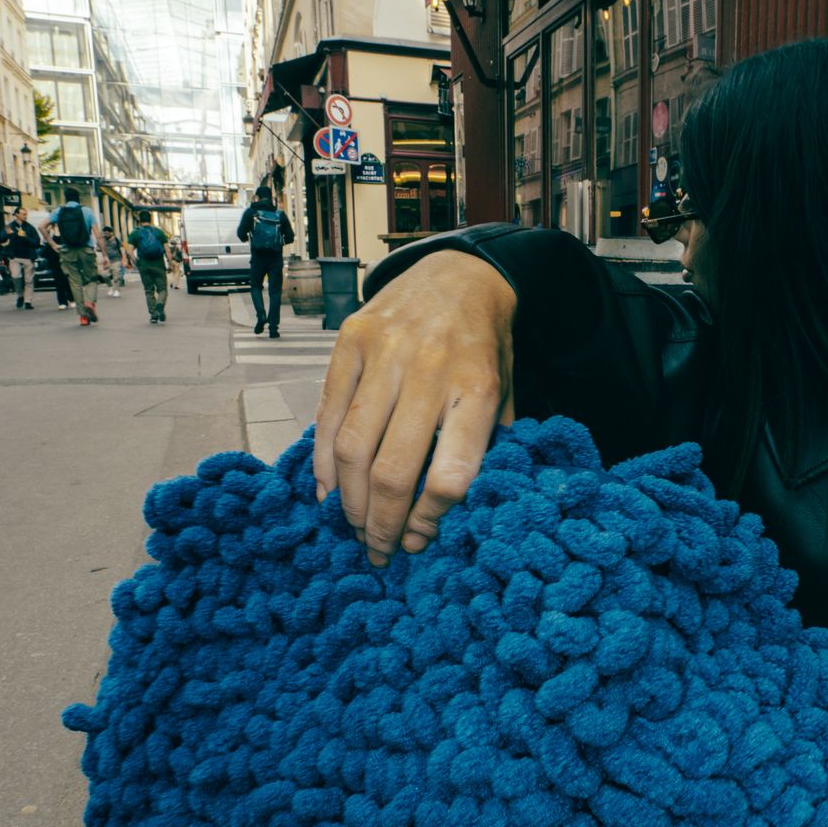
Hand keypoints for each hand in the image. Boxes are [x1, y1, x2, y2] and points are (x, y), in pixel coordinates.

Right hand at [313, 251, 516, 564]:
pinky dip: (322, 462)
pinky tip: (328, 491)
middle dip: (382, 525)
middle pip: (394, 471)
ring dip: (349, 502)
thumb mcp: (505, 396)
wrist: (459, 275)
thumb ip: (485, 449)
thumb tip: (448, 517)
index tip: (421, 540)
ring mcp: (385, 353)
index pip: (451, 475)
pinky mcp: (350, 342)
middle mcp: (429, 369)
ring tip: (355, 526)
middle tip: (379, 551)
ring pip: (351, 449)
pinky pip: (327, 414)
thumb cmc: (484, 349)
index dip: (431, 519)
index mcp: (477, 389)